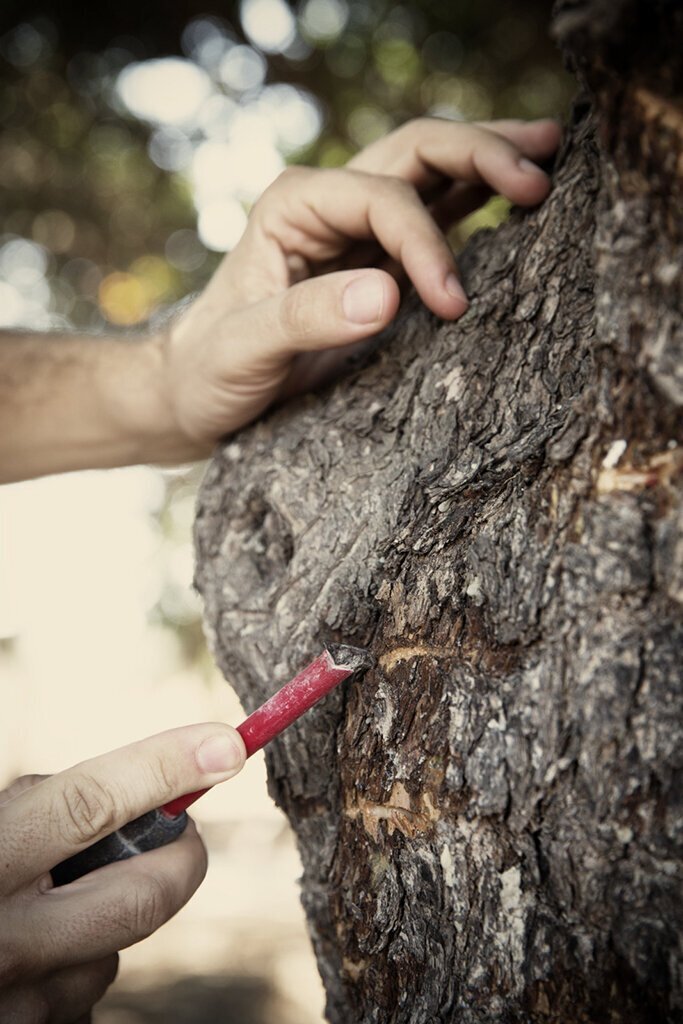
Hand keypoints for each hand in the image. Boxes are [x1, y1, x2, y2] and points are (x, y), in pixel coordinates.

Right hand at [0, 723, 244, 1021]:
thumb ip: (32, 812)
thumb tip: (146, 785)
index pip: (89, 803)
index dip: (164, 765)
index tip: (227, 744)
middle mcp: (4, 941)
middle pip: (145, 895)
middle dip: (183, 858)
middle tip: (183, 832)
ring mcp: (22, 1004)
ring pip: (116, 948)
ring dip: (108, 918)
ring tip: (51, 905)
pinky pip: (84, 993)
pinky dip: (76, 965)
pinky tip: (30, 958)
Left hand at [160, 117, 560, 445]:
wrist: (196, 391)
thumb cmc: (210, 369)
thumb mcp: (244, 350)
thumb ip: (306, 319)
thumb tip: (388, 295)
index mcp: (294, 205)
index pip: (384, 199)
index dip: (427, 244)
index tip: (453, 304)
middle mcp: (328, 203)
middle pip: (417, 152)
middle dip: (481, 156)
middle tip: (541, 175)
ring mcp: (355, 228)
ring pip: (432, 173)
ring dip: (489, 160)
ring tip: (549, 154)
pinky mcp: (373, 260)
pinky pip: (434, 218)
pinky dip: (478, 204)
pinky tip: (516, 201)